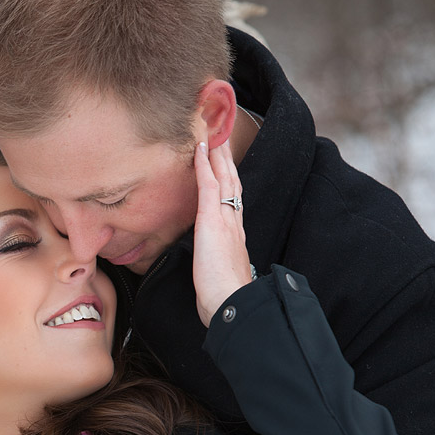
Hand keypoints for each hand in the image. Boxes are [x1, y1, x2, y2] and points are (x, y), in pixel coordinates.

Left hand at [192, 139, 252, 326]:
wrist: (231, 302)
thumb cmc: (222, 294)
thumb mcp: (220, 271)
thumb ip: (217, 260)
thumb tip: (208, 263)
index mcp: (234, 233)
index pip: (232, 198)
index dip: (229, 177)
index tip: (225, 162)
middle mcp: (233, 221)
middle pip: (231, 181)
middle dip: (226, 158)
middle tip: (222, 134)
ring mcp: (224, 218)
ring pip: (223, 177)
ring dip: (218, 153)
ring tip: (213, 131)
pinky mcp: (211, 220)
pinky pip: (208, 185)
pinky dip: (204, 165)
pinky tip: (200, 148)